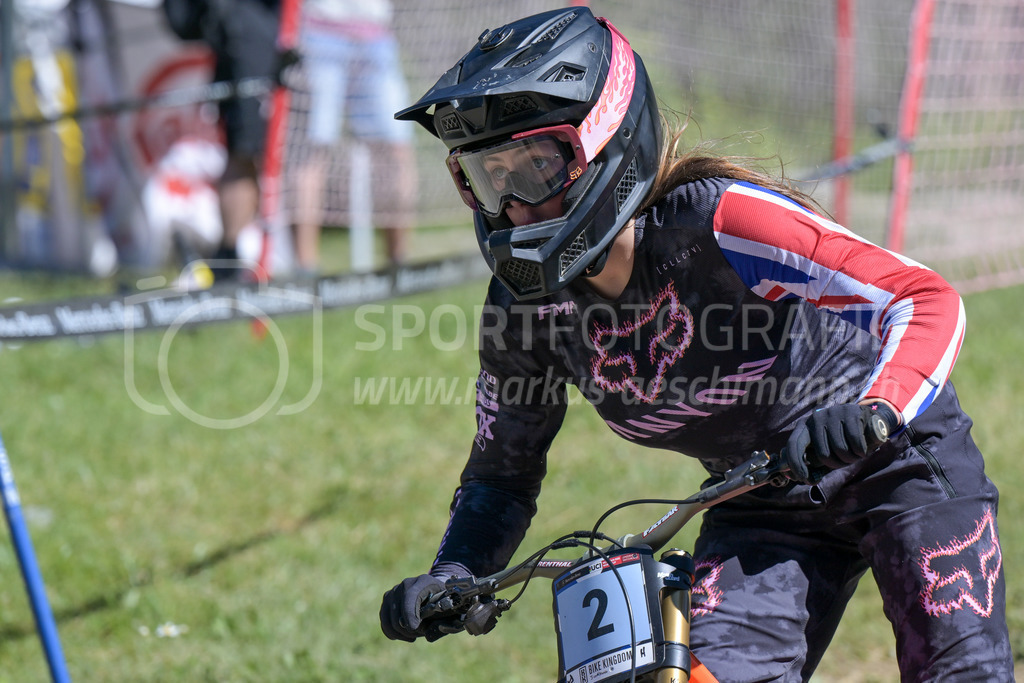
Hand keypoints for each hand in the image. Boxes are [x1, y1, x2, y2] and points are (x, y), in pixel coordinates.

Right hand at [379, 564, 470, 641]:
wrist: (435, 592)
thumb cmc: (445, 603)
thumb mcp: (450, 610)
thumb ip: (442, 622)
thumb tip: (428, 635)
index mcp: (424, 582)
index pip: (411, 597)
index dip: (410, 614)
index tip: (413, 628)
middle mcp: (406, 583)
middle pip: (399, 613)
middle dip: (410, 629)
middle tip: (423, 631)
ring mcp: (394, 591)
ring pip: (390, 621)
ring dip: (402, 633)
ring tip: (415, 634)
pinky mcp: (387, 600)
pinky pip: (385, 623)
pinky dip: (394, 633)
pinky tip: (406, 635)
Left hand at [785, 402, 899, 483]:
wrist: (867, 422)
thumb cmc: (843, 440)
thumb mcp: (827, 451)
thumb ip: (816, 464)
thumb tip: (808, 480)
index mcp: (805, 426)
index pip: (794, 444)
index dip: (796, 463)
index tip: (802, 478)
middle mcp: (816, 417)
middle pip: (823, 453)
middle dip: (836, 464)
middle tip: (845, 462)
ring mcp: (833, 413)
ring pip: (840, 449)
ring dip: (851, 459)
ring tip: (855, 454)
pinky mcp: (850, 412)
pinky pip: (855, 442)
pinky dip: (861, 451)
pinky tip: (862, 449)